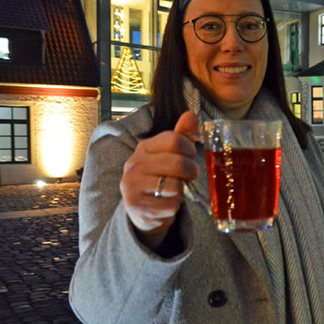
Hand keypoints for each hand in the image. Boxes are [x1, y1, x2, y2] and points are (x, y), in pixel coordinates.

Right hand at [120, 112, 199, 248]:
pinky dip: (174, 207)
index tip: (190, 156)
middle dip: (191, 171)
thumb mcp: (170, 154)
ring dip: (182, 191)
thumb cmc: (161, 176)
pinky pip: (170, 206)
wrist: (142, 208)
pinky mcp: (137, 207)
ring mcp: (132, 186)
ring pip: (175, 186)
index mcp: (144, 147)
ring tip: (174, 191)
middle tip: (190, 176)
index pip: (174, 140)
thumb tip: (192, 115)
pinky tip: (166, 204)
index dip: (190, 149)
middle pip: (177, 163)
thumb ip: (182, 135)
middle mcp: (134, 164)